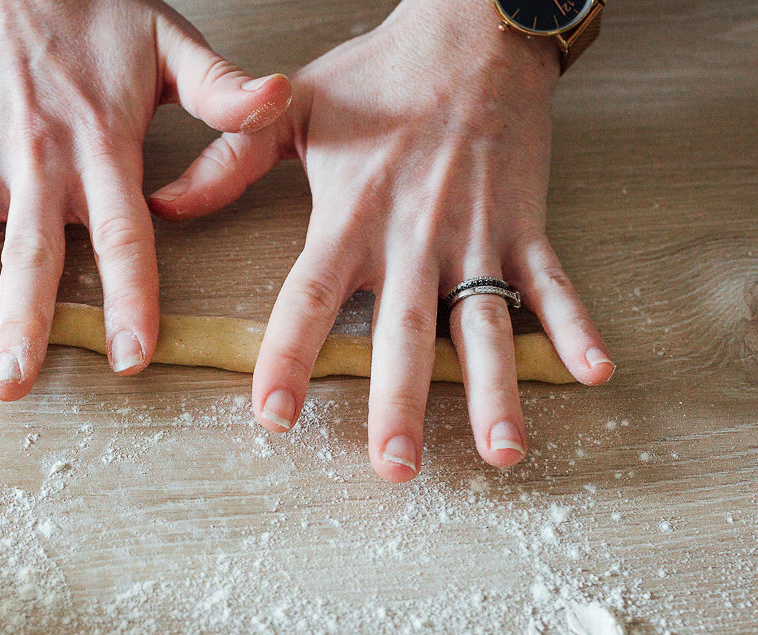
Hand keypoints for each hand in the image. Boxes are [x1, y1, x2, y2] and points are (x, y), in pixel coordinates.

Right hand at [0, 0, 290, 400]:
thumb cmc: (95, 6)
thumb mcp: (169, 40)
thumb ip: (221, 88)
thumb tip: (278, 101)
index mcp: (101, 148)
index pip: (122, 236)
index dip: (128, 297)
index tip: (130, 355)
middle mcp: (38, 164)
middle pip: (30, 259)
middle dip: (19, 326)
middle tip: (8, 387)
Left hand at [149, 0, 613, 480]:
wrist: (473, 30)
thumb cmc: (379, 75)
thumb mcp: (295, 111)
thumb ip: (229, 161)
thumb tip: (163, 204)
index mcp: (352, 215)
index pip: (312, 296)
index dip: (290, 356)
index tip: (273, 415)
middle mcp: (414, 235)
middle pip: (404, 333)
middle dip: (400, 404)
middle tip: (393, 468)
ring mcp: (477, 234)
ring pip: (485, 324)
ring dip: (494, 389)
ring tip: (500, 451)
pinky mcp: (526, 226)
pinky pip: (554, 282)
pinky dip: (576, 326)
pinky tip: (594, 373)